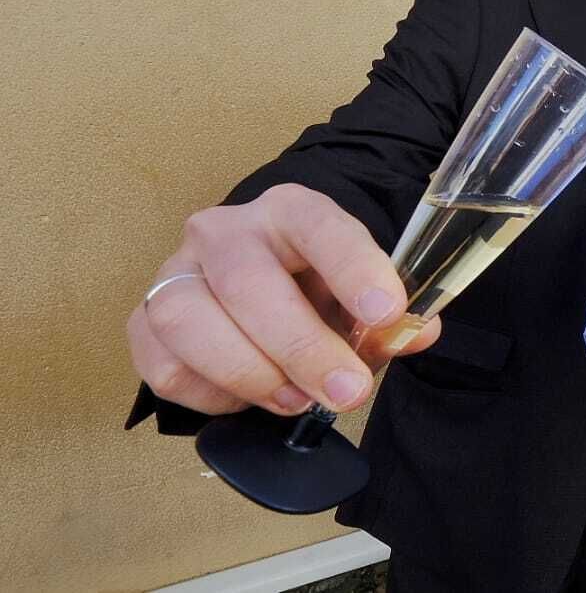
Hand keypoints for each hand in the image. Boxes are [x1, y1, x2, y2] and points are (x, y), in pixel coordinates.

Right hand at [126, 183, 438, 417]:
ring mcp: (175, 273)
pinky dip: (212, 394)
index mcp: (290, 213)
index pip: (320, 226)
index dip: (354, 268)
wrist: (259, 291)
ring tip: (295, 399)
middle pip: (248, 282)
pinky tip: (248, 397)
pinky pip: (164, 366)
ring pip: (188, 320)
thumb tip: (415, 332)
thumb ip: (389, 317)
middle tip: (346, 390)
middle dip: (302, 347)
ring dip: (249, 373)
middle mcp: (225, 232)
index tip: (387, 311)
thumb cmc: (316, 292)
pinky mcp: (143, 321)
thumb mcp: (360, 296)